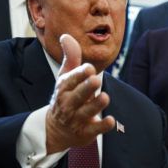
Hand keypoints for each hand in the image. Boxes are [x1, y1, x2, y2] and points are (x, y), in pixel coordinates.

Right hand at [45, 34, 114, 153]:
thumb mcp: (65, 78)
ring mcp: (77, 119)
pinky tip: (111, 120)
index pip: (71, 80)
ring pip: (86, 111)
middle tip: (96, 80)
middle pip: (78, 96)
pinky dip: (102, 126)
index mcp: (63, 88)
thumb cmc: (65, 97)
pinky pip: (94, 129)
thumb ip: (70, 57)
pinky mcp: (86, 132)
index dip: (79, 75)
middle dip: (86, 88)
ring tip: (105, 97)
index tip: (89, 68)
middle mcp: (68, 103)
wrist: (56, 130)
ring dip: (96, 105)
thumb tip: (66, 35)